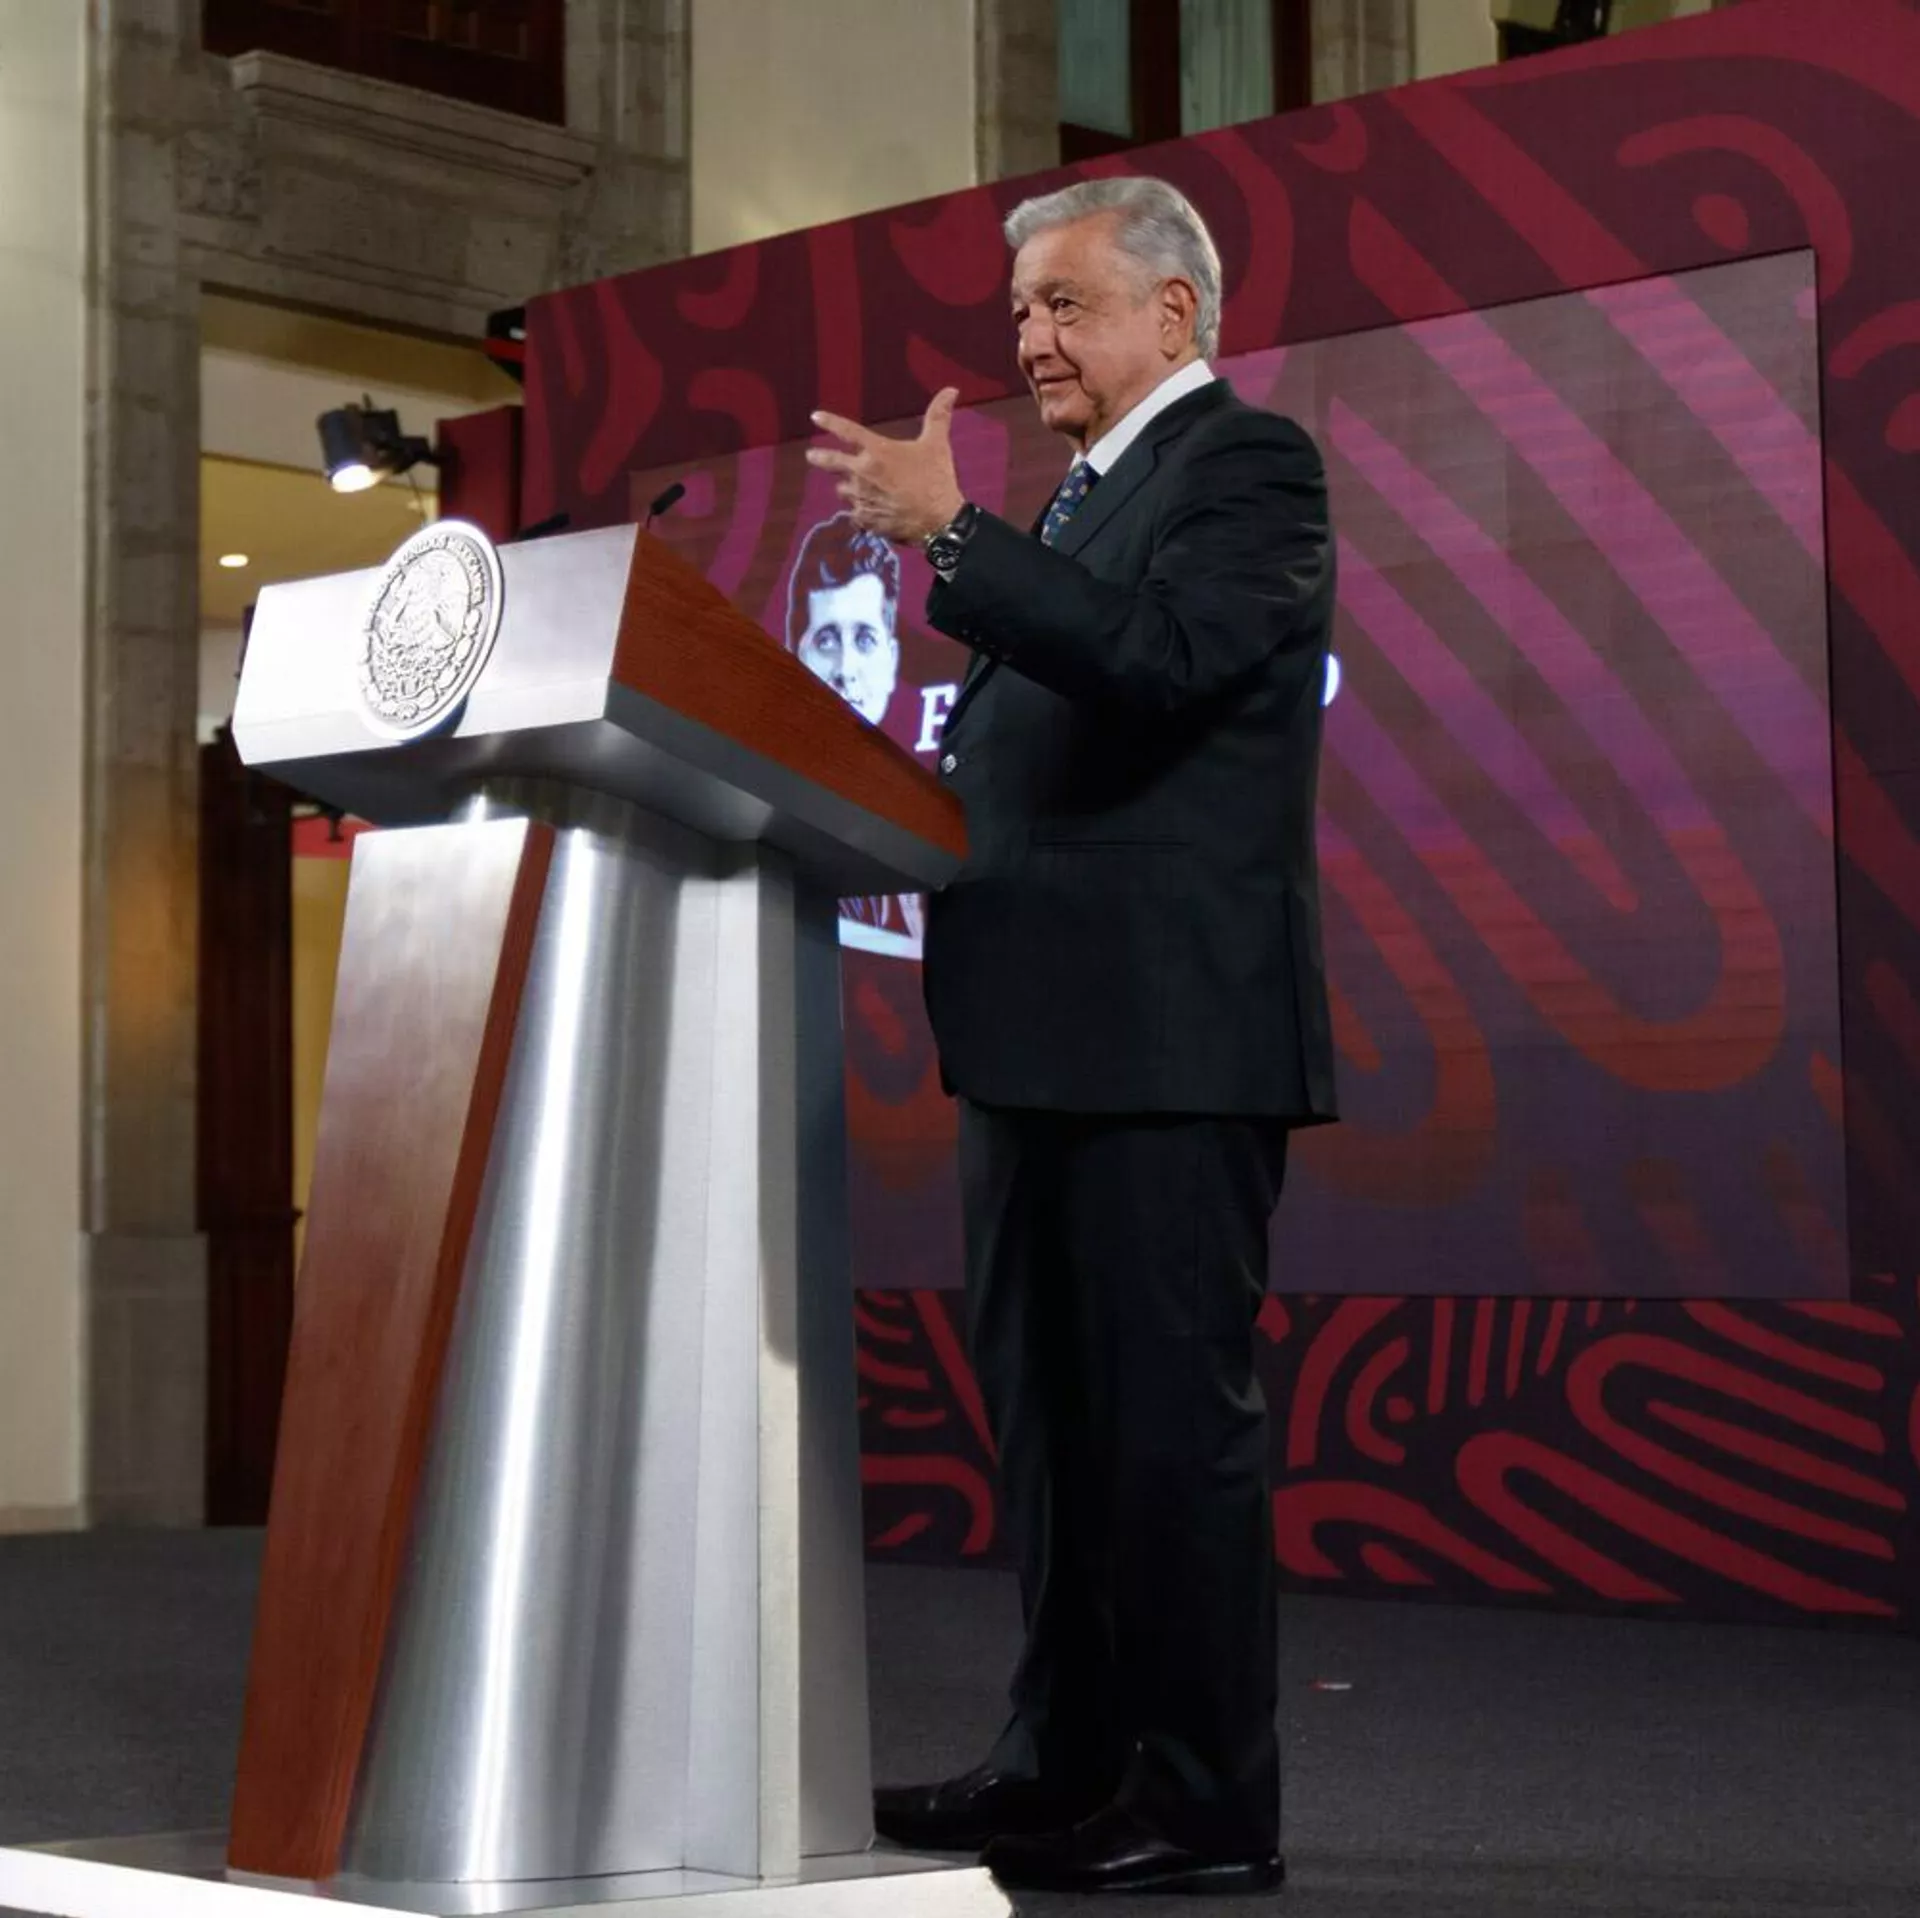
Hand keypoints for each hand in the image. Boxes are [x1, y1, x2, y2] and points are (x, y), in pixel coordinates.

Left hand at [807, 389, 965, 542]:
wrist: (938, 521)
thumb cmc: (936, 479)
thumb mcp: (938, 444)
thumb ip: (938, 416)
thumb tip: (951, 390)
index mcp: (878, 451)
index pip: (847, 431)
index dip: (830, 422)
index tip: (815, 416)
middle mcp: (863, 472)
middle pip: (831, 462)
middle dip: (819, 457)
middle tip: (811, 455)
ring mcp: (861, 497)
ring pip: (843, 490)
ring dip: (847, 487)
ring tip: (855, 488)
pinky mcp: (865, 519)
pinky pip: (853, 514)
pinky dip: (858, 512)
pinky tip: (865, 513)